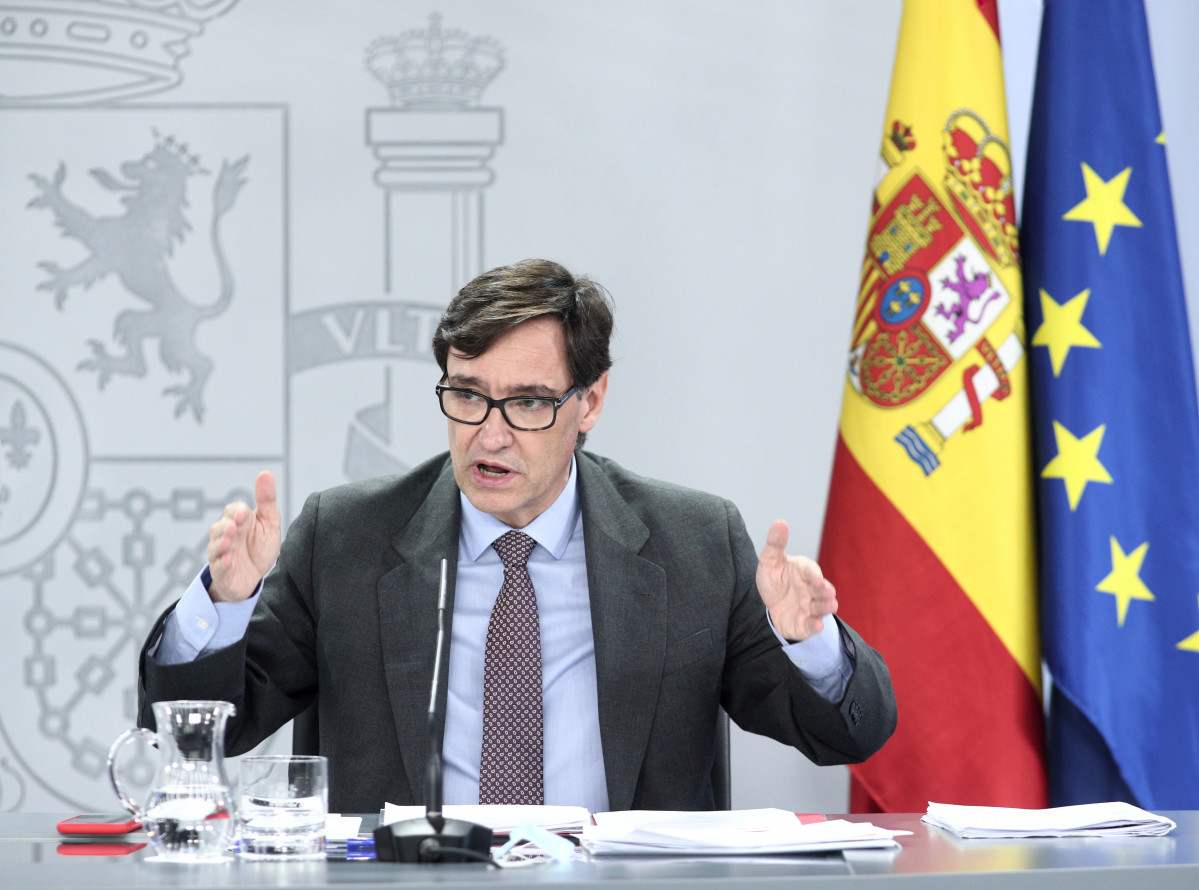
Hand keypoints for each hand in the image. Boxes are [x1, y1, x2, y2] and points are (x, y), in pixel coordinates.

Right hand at [207, 471, 280, 601]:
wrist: (254, 577)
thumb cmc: (259, 547)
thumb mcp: (269, 523)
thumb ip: (267, 500)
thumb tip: (265, 473)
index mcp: (238, 521)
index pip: (233, 511)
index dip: (237, 512)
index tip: (244, 513)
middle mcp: (226, 535)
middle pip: (219, 527)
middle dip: (226, 527)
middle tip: (234, 526)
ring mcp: (221, 554)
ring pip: (216, 546)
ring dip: (222, 543)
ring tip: (229, 542)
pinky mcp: (221, 572)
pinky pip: (218, 567)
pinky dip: (222, 564)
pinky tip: (228, 561)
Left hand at [755, 519, 837, 641]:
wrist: (772, 606)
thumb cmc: (775, 580)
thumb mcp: (769, 562)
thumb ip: (775, 544)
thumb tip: (780, 522)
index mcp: (803, 571)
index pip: (810, 570)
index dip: (813, 574)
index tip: (815, 578)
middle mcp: (811, 589)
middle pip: (821, 589)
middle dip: (825, 590)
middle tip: (827, 591)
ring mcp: (810, 607)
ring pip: (822, 607)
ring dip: (826, 606)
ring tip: (831, 605)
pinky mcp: (805, 624)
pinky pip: (811, 626)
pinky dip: (815, 626)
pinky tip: (817, 625)